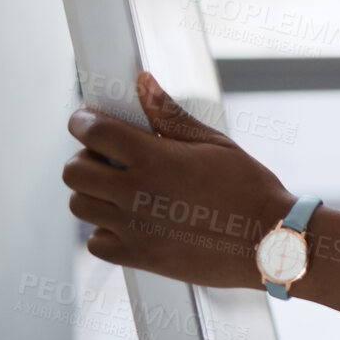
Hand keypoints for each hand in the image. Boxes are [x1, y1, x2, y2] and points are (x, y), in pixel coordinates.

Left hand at [63, 72, 294, 288]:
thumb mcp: (214, 142)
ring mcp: (132, 228)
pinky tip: (131, 218)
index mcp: (155, 159)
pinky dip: (105, 229)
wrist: (266, 240)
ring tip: (122, 187)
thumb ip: (169, 115)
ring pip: (79, 205)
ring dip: (92, 192)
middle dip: (85, 157)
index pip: (93, 132)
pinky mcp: (137, 257)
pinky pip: (95, 241)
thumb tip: (142, 82)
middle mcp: (136, 194)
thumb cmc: (247, 187)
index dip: (83, 121)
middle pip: (74, 171)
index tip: (87, 120)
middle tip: (109, 156)